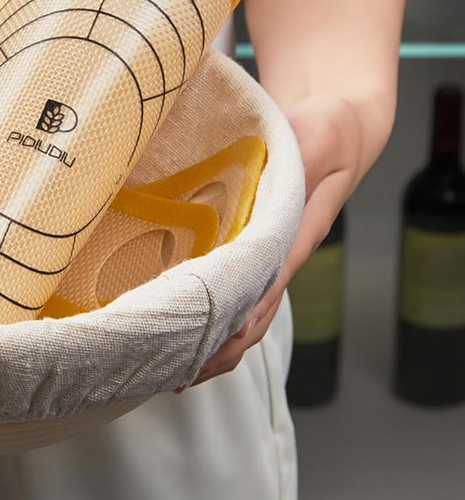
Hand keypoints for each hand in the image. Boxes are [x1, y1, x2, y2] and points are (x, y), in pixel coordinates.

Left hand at [180, 92, 363, 389]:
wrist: (333, 124)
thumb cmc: (327, 131)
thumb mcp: (319, 138)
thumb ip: (300, 163)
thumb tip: (274, 189)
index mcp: (294, 238)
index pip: (263, 291)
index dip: (235, 323)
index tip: (206, 348)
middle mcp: (277, 256)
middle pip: (248, 318)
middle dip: (215, 351)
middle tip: (173, 375)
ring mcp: (262, 255)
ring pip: (236, 312)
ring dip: (206, 342)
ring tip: (167, 369)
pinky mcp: (245, 244)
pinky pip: (225, 288)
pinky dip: (204, 314)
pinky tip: (174, 327)